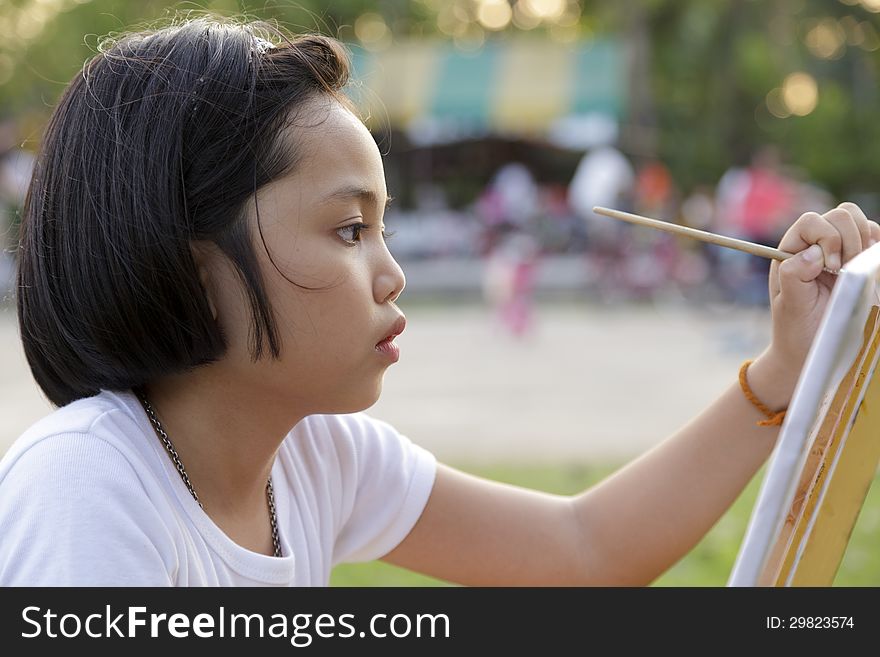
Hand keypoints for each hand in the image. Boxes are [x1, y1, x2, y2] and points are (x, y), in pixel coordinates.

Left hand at [752, 203, 879, 407]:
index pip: (811, 221)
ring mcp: (837, 250)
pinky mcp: (857, 259)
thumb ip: (795, 276)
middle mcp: (813, 245)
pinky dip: (874, 247)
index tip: (831, 268)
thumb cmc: (797, 329)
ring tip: (854, 271)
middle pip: (840, 215)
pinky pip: (873, 237)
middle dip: (849, 239)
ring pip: (858, 221)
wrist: (810, 348)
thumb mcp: (792, 306)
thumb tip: (812, 253)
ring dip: (863, 241)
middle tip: (844, 271)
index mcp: (791, 251)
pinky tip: (866, 270)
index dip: (827, 238)